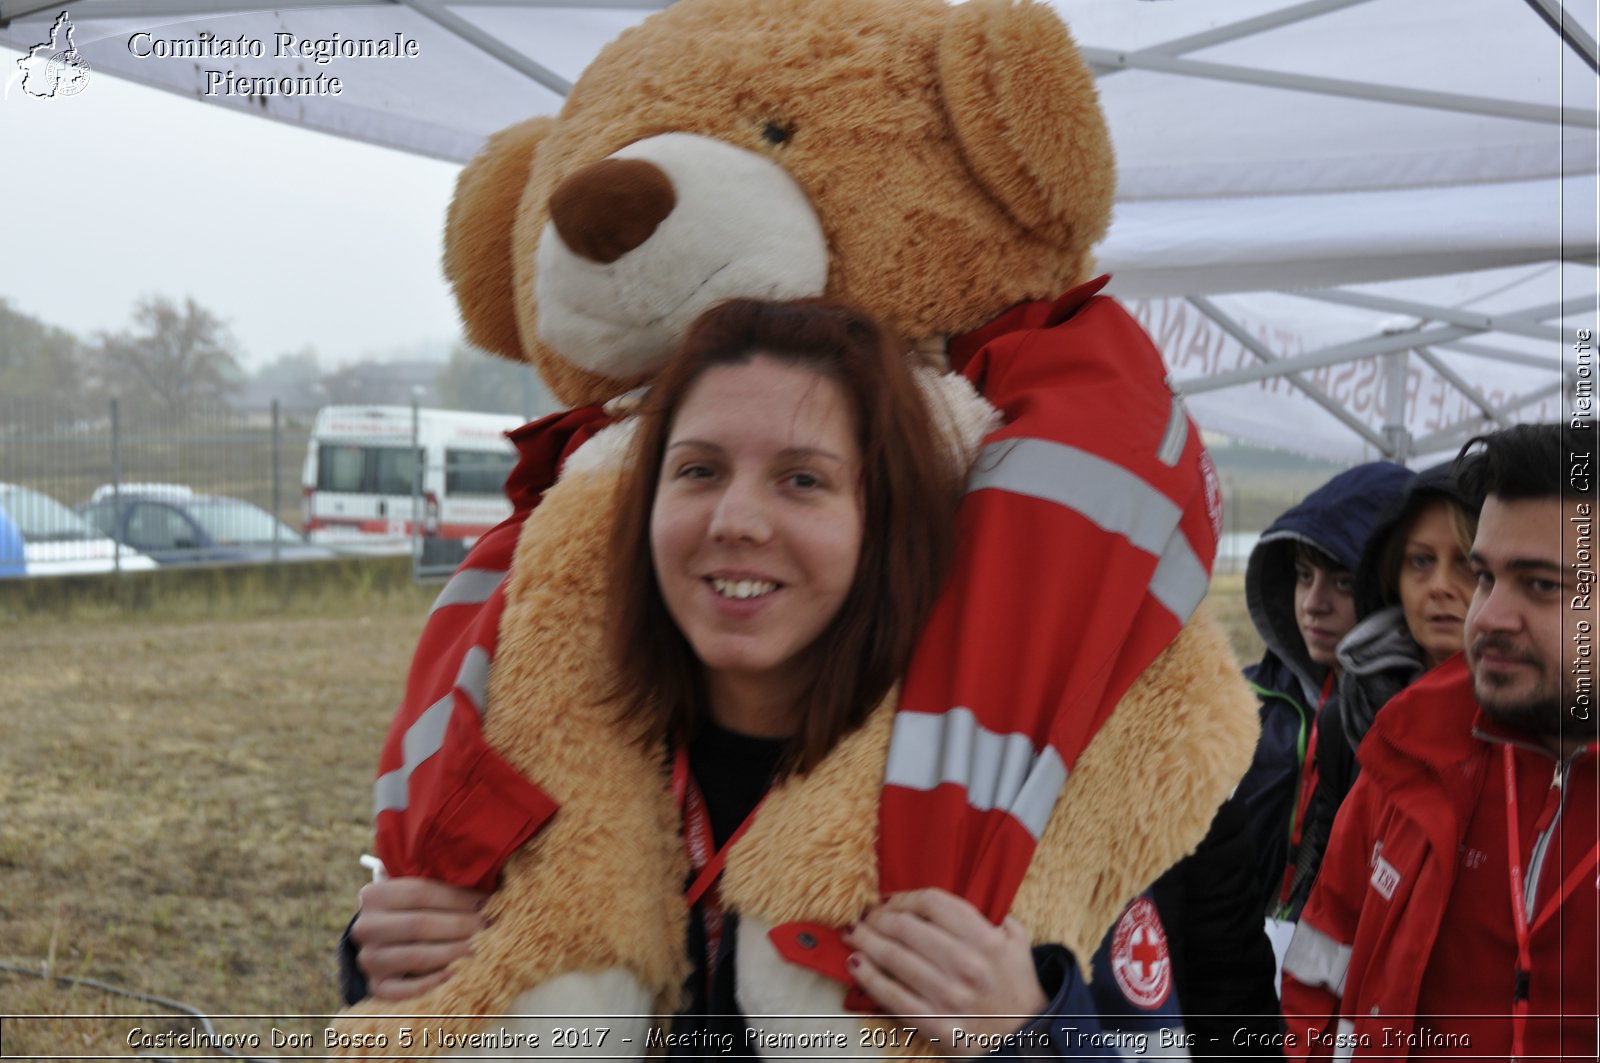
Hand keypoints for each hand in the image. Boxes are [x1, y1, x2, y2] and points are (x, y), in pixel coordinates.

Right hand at [351, 877, 488, 999]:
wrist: (379, 940)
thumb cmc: (408, 911)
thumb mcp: (416, 894)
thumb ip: (442, 893)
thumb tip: (484, 899)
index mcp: (375, 895)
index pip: (421, 893)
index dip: (457, 898)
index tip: (485, 902)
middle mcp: (365, 927)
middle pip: (420, 925)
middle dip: (460, 924)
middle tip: (487, 926)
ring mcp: (369, 959)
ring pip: (416, 956)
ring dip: (453, 952)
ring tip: (479, 947)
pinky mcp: (375, 986)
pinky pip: (404, 990)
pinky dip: (431, 983)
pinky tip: (454, 974)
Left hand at [842, 889, 1046, 1056]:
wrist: (1024, 1038)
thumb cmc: (1016, 987)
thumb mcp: (1017, 942)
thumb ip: (993, 915)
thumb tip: (954, 904)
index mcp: (985, 940)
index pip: (932, 903)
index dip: (904, 897)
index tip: (891, 901)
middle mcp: (964, 964)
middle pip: (906, 927)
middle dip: (879, 917)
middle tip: (868, 916)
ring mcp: (947, 995)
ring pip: (893, 957)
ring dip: (866, 940)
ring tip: (853, 932)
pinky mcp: (933, 1023)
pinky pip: (892, 996)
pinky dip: (868, 977)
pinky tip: (855, 963)